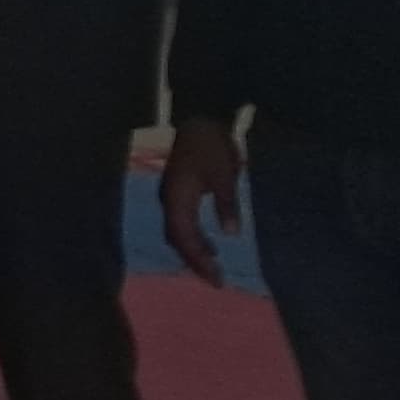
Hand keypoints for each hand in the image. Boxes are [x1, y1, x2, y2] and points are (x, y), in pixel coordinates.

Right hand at [161, 119, 242, 288]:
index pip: (184, 238)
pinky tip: (210, 243)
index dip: (198, 261)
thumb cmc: (212, 146)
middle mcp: (169, 201)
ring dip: (194, 251)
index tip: (216, 279)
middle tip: (216, 281)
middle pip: (178, 240)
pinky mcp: (177, 192)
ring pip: (178, 233)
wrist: (199, 118)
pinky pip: (182, 223)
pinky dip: (194, 238)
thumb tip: (231, 234)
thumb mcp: (225, 175)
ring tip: (212, 267)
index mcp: (177, 199)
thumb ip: (227, 205)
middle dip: (195, 262)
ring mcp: (170, 196)